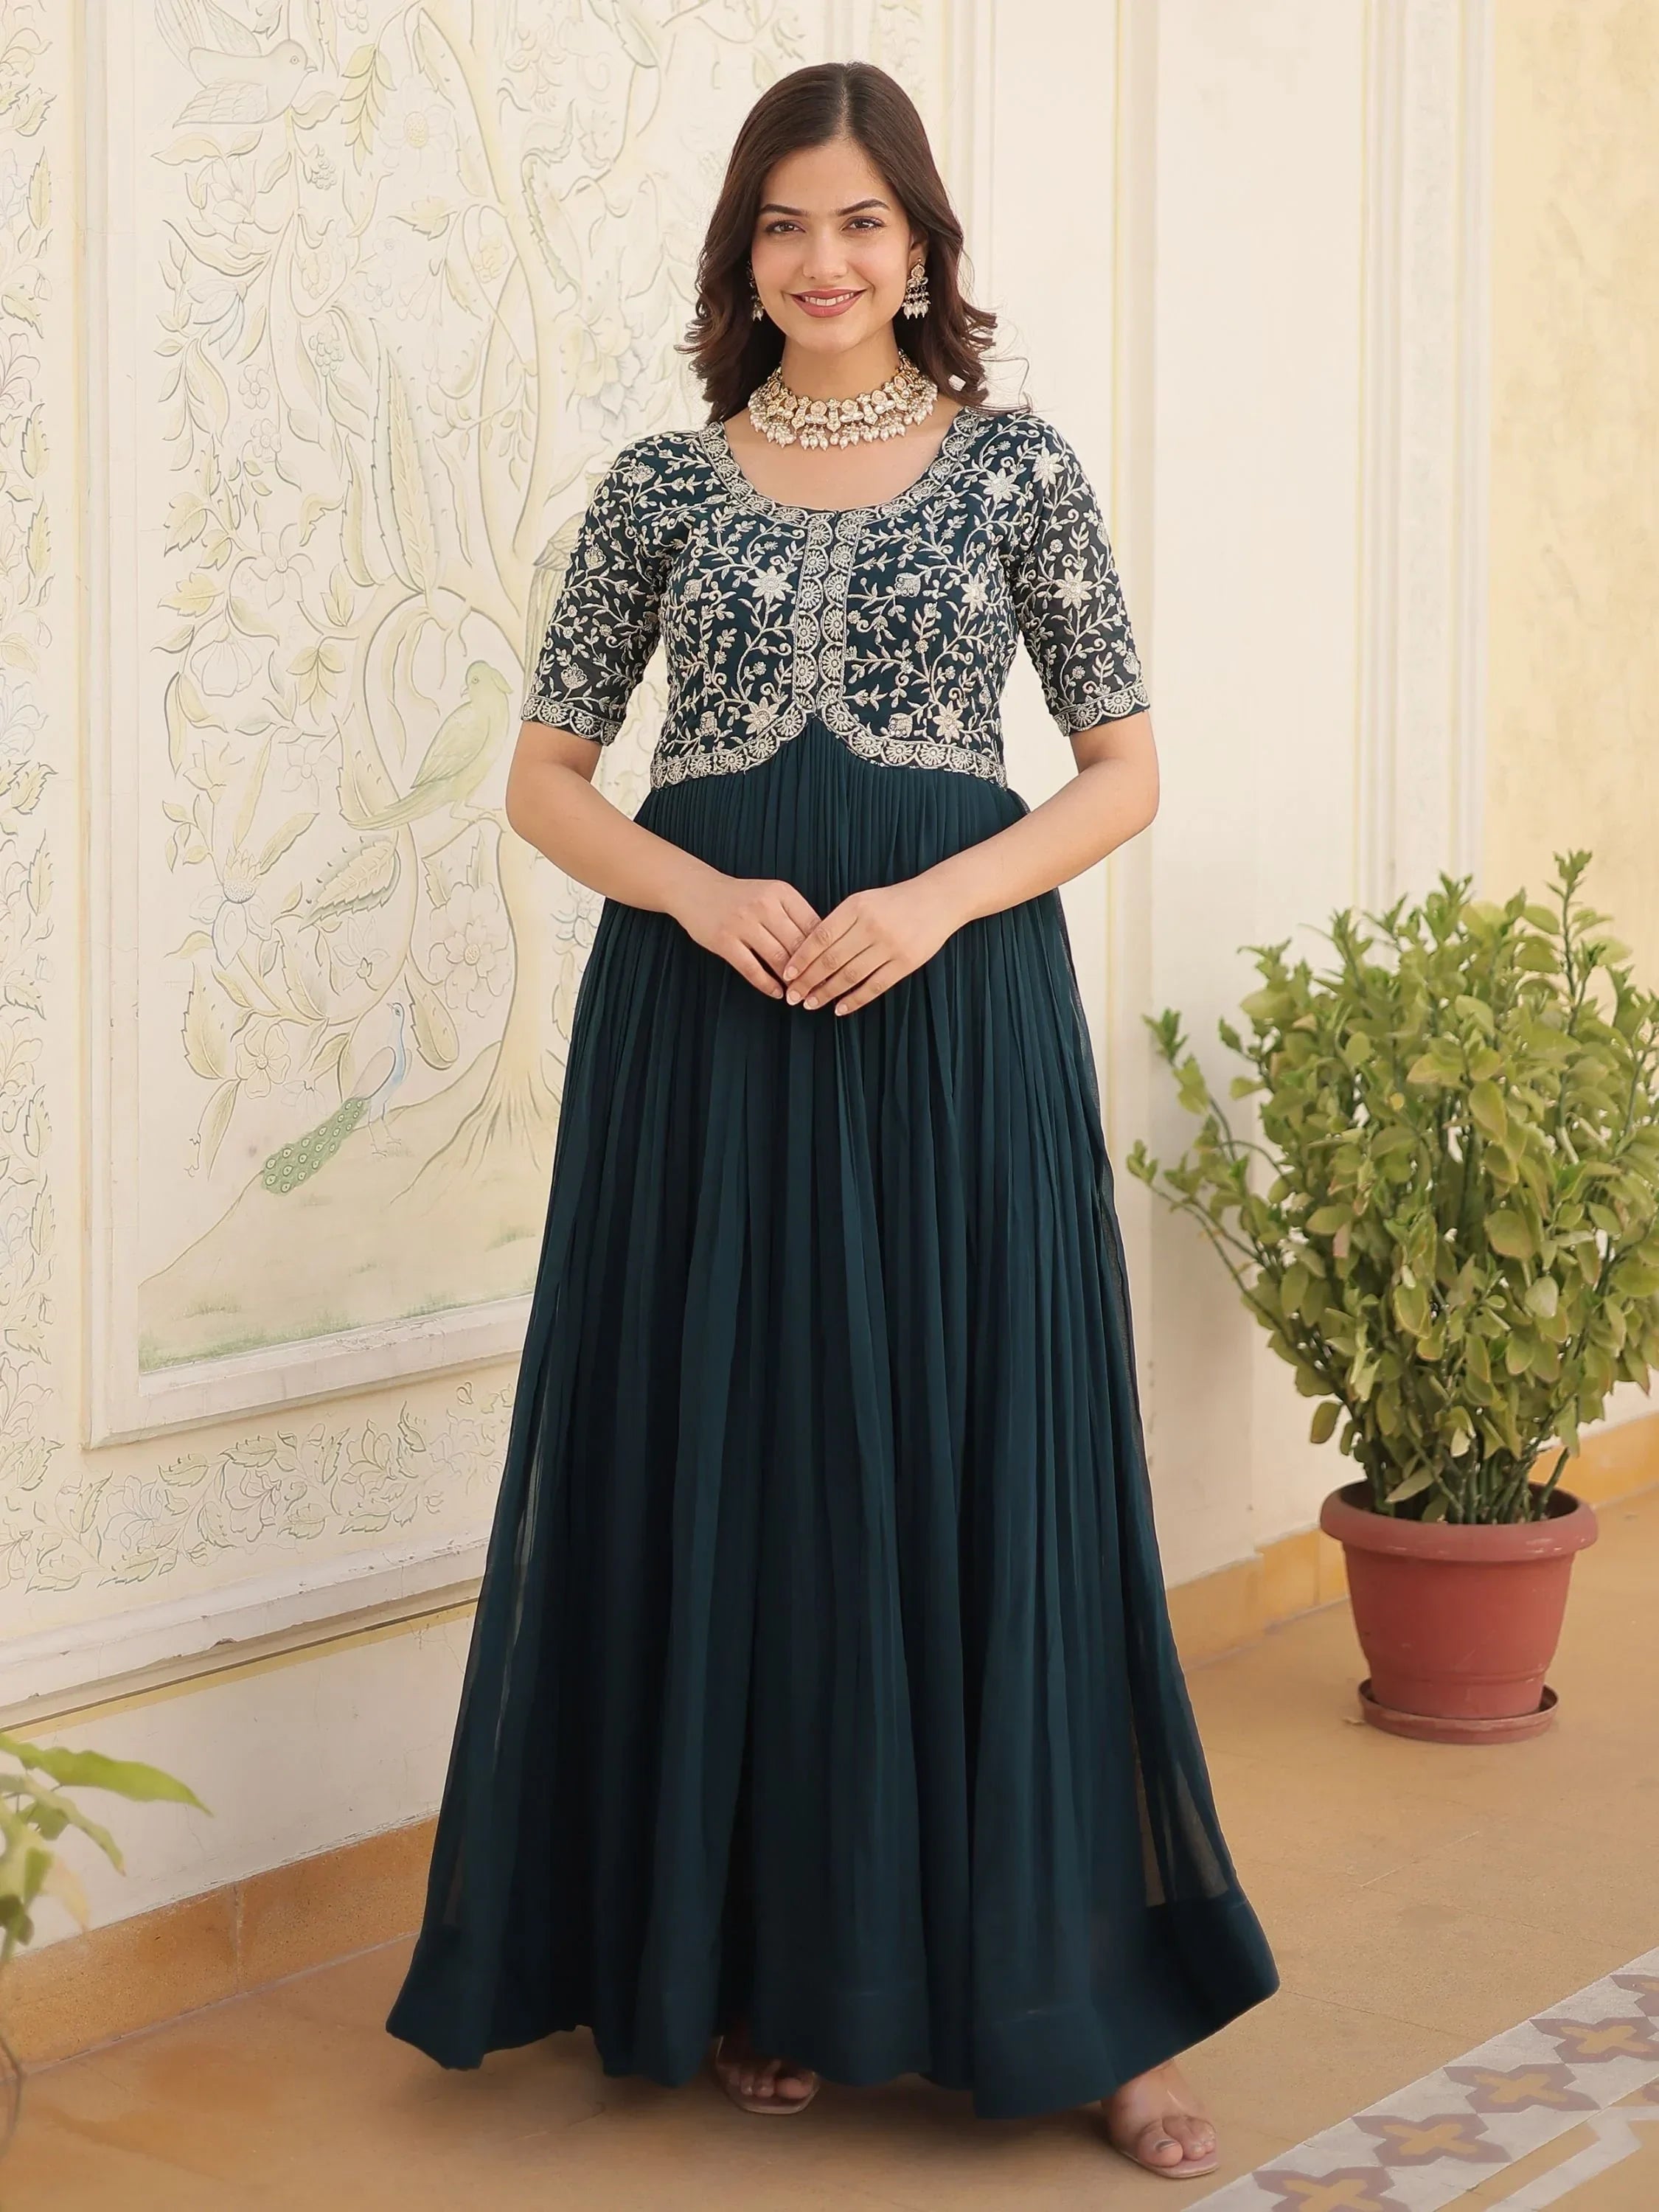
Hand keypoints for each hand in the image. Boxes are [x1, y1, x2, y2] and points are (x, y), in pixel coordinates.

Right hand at [671, 871, 821, 997]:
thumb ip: (794, 915)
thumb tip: (823, 947)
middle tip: (821, 989)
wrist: (695, 890)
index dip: (826, 951)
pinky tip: (777, 993)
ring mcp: (742, 923)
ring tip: (801, 994)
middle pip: (798, 944)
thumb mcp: (771, 894)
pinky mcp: (724, 941)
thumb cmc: (740, 897)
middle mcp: (764, 905)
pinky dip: (767, 985)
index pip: (814, 925)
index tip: (834, 969)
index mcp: (781, 892)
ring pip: (778, 959)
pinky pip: (752, 969)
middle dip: (813, 971)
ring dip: (792, 981)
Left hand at [781, 875, 962, 1014]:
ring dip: (827, 993)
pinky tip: (840, 1009)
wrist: (938, 899)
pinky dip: (855, 1000)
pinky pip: (875, 986)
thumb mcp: (863, 900)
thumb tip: (809, 951)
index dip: (801, 958)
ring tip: (811, 1004)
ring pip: (850, 976)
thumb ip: (839, 922)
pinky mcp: (906, 963)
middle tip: (792, 996)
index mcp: (856, 907)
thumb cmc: (895, 901)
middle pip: (831, 960)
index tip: (787, 974)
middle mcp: (871, 926)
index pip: (820, 937)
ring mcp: (889, 946)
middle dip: (808, 981)